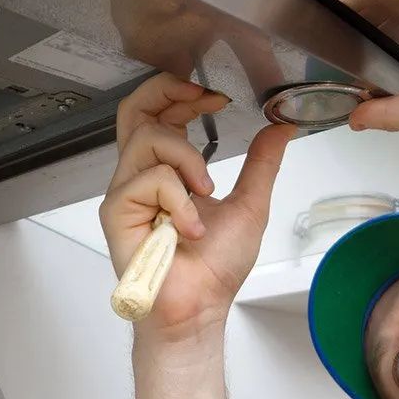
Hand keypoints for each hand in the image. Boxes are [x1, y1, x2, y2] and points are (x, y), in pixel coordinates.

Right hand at [100, 74, 295, 338]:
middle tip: (205, 99)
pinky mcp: (117, 210)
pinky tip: (190, 229)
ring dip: (189, 159)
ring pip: (149, 138)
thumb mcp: (250, 204)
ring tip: (206, 193)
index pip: (160, 113)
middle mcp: (141, 175)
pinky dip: (180, 201)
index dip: (182, 93)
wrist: (199, 306)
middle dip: (169, 92)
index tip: (217, 98)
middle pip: (135, 110)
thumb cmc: (214, 268)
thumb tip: (282, 128)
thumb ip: (261, 164)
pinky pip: (150, 179)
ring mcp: (126, 192)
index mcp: (167, 170)